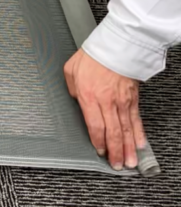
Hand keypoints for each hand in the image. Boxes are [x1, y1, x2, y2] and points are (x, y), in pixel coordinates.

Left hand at [64, 49, 146, 169]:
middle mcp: (107, 102)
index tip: (100, 153)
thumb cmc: (92, 55)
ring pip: (126, 130)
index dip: (98, 143)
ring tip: (129, 162)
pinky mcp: (133, 98)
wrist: (116, 44)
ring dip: (127, 148)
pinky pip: (136, 120)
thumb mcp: (70, 71)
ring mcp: (122, 101)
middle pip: (112, 133)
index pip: (95, 127)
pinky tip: (139, 144)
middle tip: (117, 165)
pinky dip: (138, 134)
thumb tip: (77, 102)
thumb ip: (72, 90)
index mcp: (89, 96)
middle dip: (115, 152)